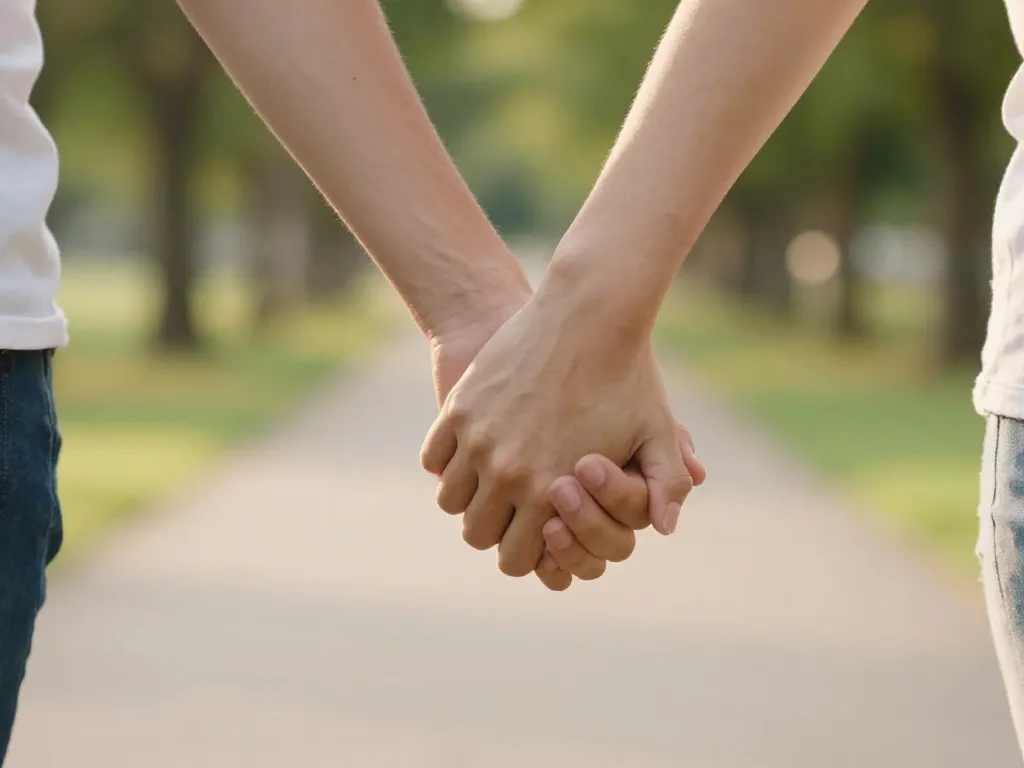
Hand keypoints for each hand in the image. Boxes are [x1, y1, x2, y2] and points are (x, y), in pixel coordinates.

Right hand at [420, 285, 692, 577]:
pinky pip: (434, 458)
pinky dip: (448, 462)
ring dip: (469, 497)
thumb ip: (665, 486)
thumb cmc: (627, 374)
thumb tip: (664, 531)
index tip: (535, 535)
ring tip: (492, 480)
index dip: (526, 554)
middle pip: (476, 535)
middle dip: (495, 530)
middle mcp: (507, 472)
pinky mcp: (458, 407)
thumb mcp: (657, 432)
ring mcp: (477, 439)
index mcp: (551, 491)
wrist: (588, 311)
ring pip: (450, 500)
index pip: (517, 560)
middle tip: (511, 510)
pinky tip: (474, 449)